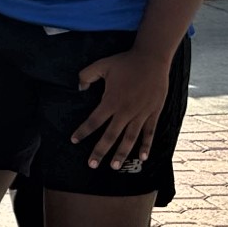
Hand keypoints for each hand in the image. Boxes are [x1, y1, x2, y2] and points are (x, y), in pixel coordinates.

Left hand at [72, 48, 168, 170]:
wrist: (152, 59)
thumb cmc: (125, 62)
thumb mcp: (101, 65)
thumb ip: (86, 75)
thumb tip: (78, 88)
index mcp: (111, 101)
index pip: (93, 121)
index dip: (83, 131)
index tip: (74, 140)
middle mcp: (125, 111)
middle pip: (110, 136)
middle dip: (100, 151)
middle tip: (91, 165)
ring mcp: (141, 114)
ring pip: (130, 139)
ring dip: (122, 153)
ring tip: (114, 167)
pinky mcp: (153, 113)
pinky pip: (149, 133)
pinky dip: (146, 146)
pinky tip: (142, 158)